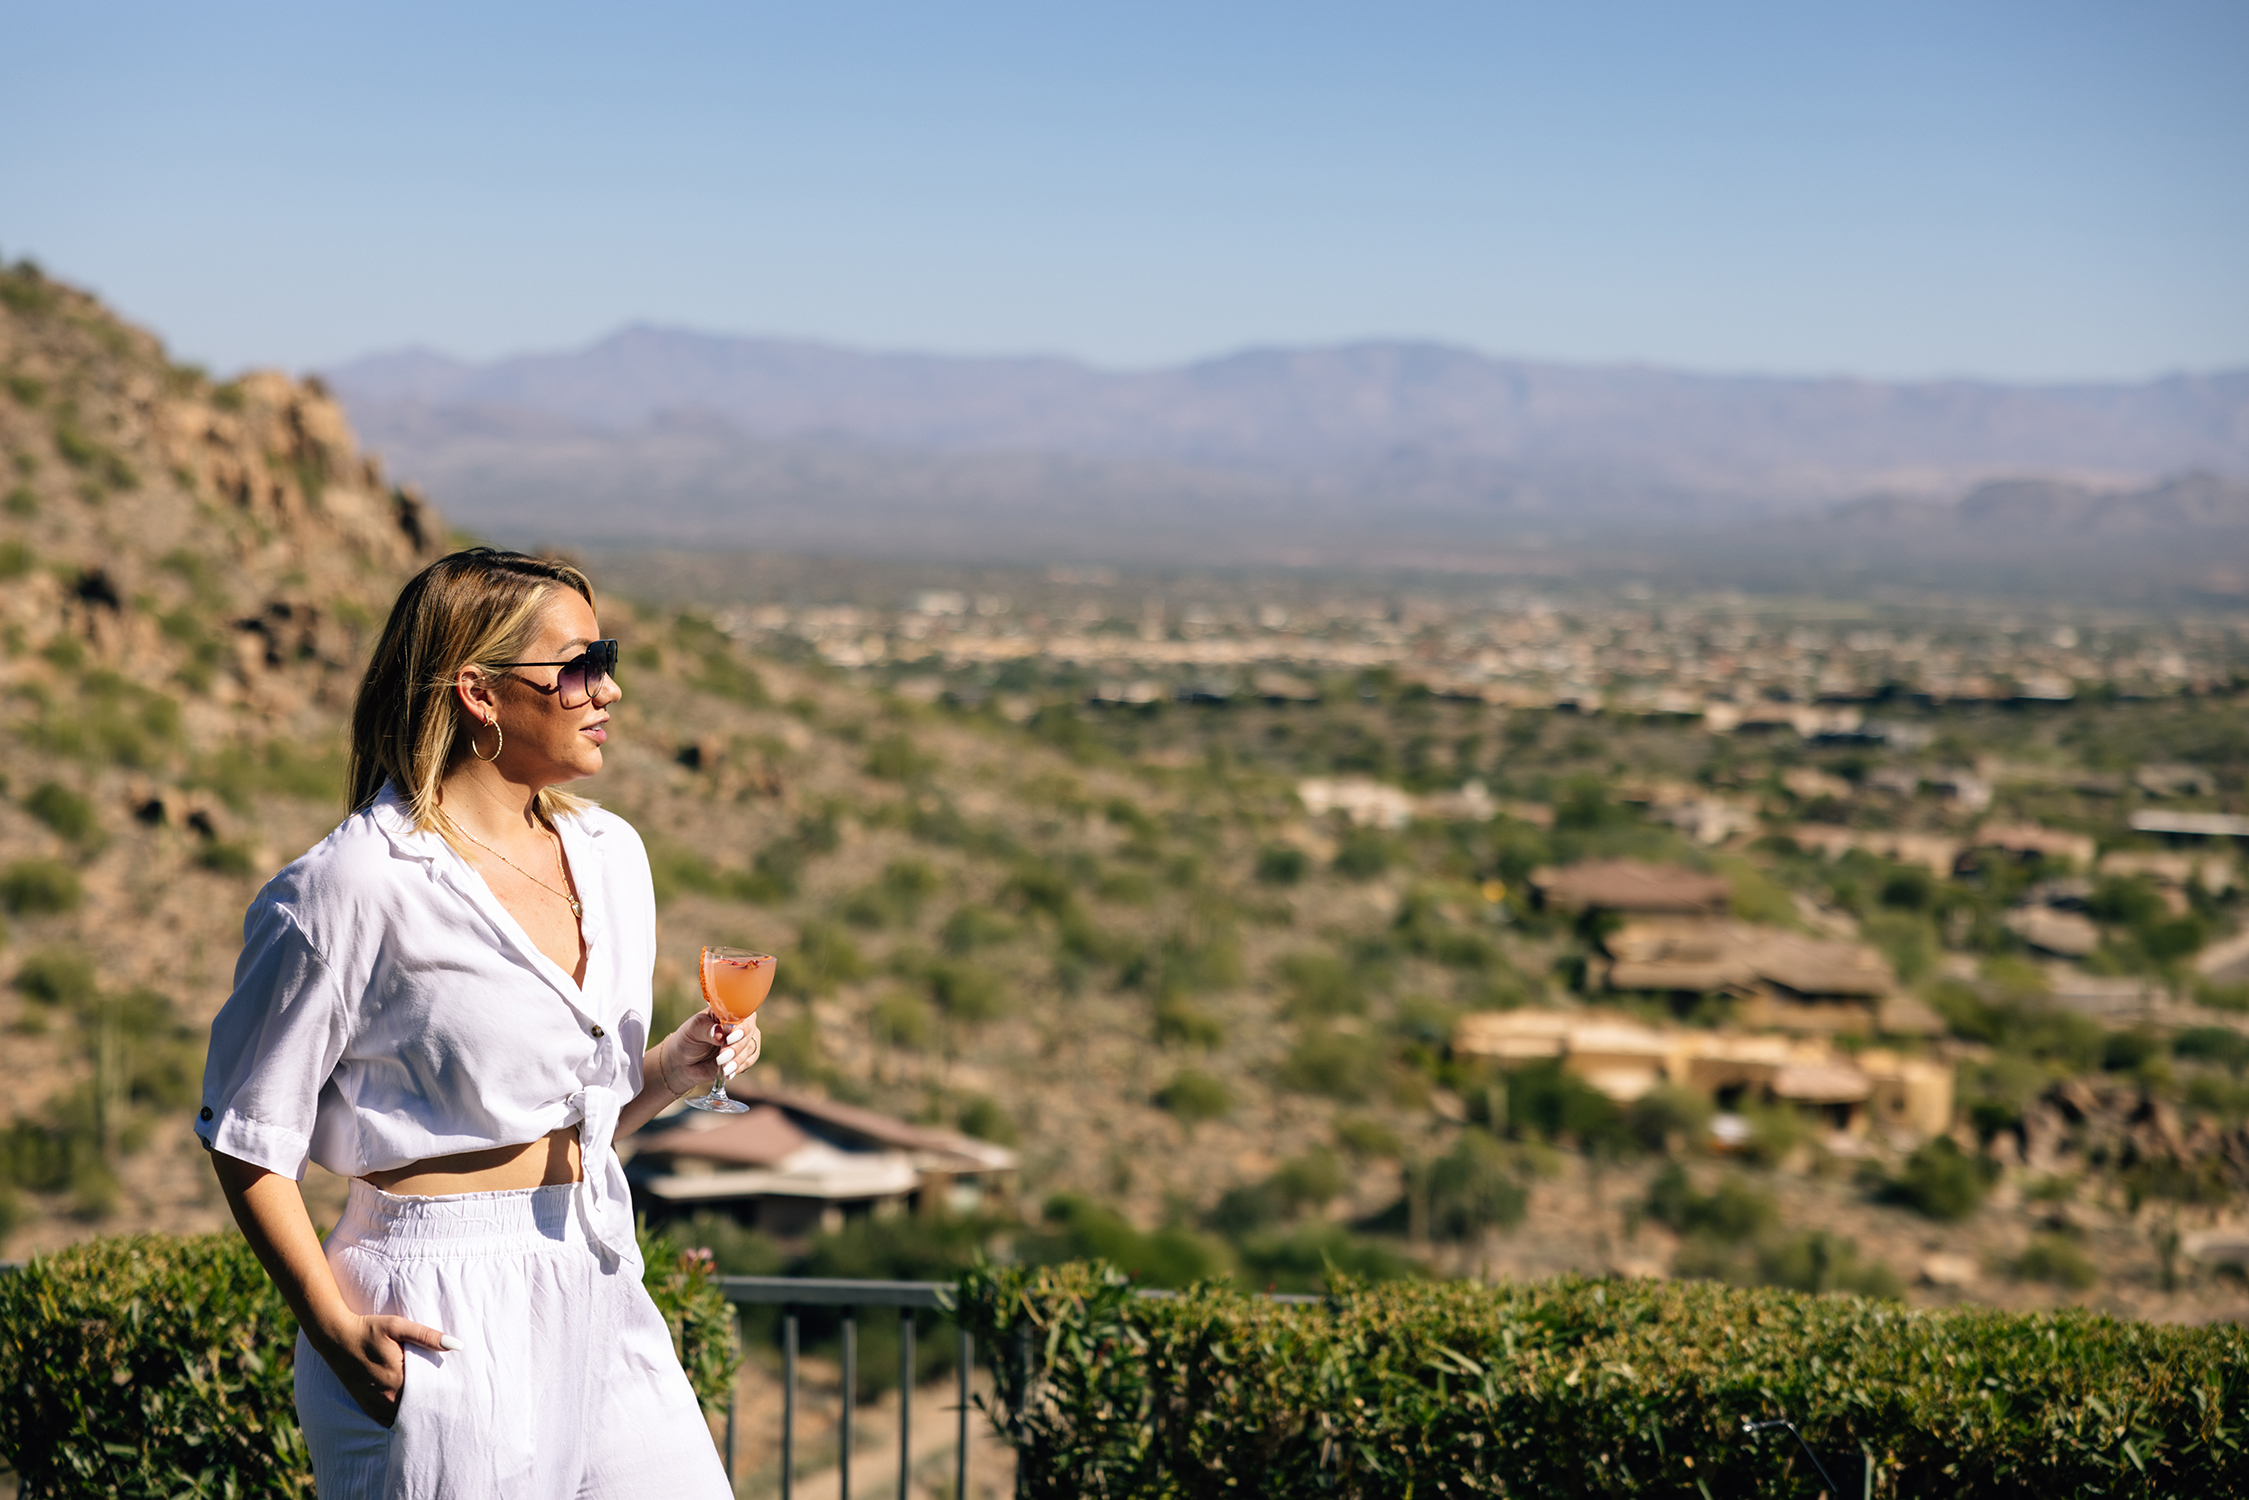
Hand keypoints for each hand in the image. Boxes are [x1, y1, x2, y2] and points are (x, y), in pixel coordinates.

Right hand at [314, 1312, 456, 1427]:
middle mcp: (386, 1395)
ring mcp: (374, 1402)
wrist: (335, 1337)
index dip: (441, 1396)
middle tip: (447, 1405)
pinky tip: (409, 1414)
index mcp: (397, 1377)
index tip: (454, 1395)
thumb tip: (456, 1345)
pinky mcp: (365, 1404)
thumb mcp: (398, 1326)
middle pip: (416, 1408)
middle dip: (431, 1407)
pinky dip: (398, 1419)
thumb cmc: (368, 1329)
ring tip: (431, 1410)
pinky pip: (386, 1420)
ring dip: (415, 1414)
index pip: (428, 1394)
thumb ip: (426, 1336)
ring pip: (401, 1417)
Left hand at [658, 1007, 759, 1096]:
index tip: (729, 1036)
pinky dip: (737, 1068)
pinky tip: (727, 1073)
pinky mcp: (743, 1058)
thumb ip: (706, 1029)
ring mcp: (743, 1042)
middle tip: (722, 1055)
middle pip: (749, 1033)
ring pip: (750, 1048)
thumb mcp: (693, 1029)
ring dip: (737, 1059)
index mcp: (729, 1012)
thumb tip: (719, 1033)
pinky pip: (747, 1063)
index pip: (743, 1014)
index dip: (740, 1025)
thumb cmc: (688, 1039)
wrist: (683, 1061)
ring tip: (724, 1067)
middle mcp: (740, 1025)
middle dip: (737, 1046)